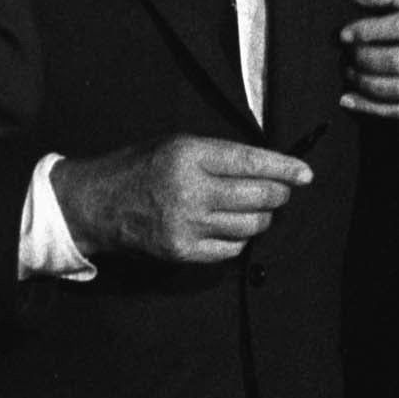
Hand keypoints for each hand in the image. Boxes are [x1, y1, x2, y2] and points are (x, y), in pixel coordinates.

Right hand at [49, 137, 314, 265]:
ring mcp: (186, 225)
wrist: (92, 205)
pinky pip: (232, 249)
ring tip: (254, 208)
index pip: (252, 162)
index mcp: (189, 156)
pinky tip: (230, 228)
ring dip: (262, 217)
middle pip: (260, 197)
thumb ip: (222, 156)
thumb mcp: (178, 145)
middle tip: (280, 191)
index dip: (285, 168)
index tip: (306, 173)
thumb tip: (273, 167)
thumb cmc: (141, 168)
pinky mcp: (181, 251)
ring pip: (252, 225)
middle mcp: (189, 191)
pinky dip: (240, 239)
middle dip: (279, 194)